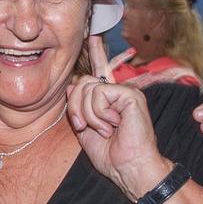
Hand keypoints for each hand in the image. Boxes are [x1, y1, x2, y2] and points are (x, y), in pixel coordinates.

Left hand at [67, 37, 169, 198]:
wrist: (128, 168)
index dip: (97, 52)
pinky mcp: (130, 95)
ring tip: (104, 129)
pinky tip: (113, 124)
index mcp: (110, 99)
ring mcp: (126, 92)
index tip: (93, 35)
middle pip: (82, 83)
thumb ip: (78, 107)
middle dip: (75, 108)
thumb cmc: (110, 154)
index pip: (101, 71)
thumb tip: (72, 85)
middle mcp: (119, 92)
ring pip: (87, 88)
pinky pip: (99, 94)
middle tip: (83, 127)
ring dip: (88, 115)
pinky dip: (99, 113)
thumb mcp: (86, 130)